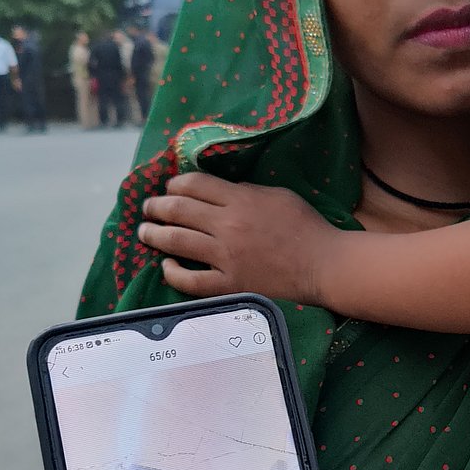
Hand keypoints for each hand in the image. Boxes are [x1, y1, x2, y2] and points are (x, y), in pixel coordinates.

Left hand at [138, 173, 336, 301]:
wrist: (325, 266)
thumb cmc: (308, 228)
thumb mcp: (279, 195)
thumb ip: (247, 191)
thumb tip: (222, 192)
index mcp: (240, 200)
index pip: (194, 185)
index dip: (174, 184)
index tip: (169, 188)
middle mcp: (227, 227)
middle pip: (177, 210)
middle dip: (156, 207)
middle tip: (147, 208)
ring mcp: (225, 258)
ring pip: (176, 242)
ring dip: (154, 235)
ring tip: (144, 232)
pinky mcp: (229, 285)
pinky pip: (190, 281)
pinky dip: (173, 272)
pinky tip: (167, 266)